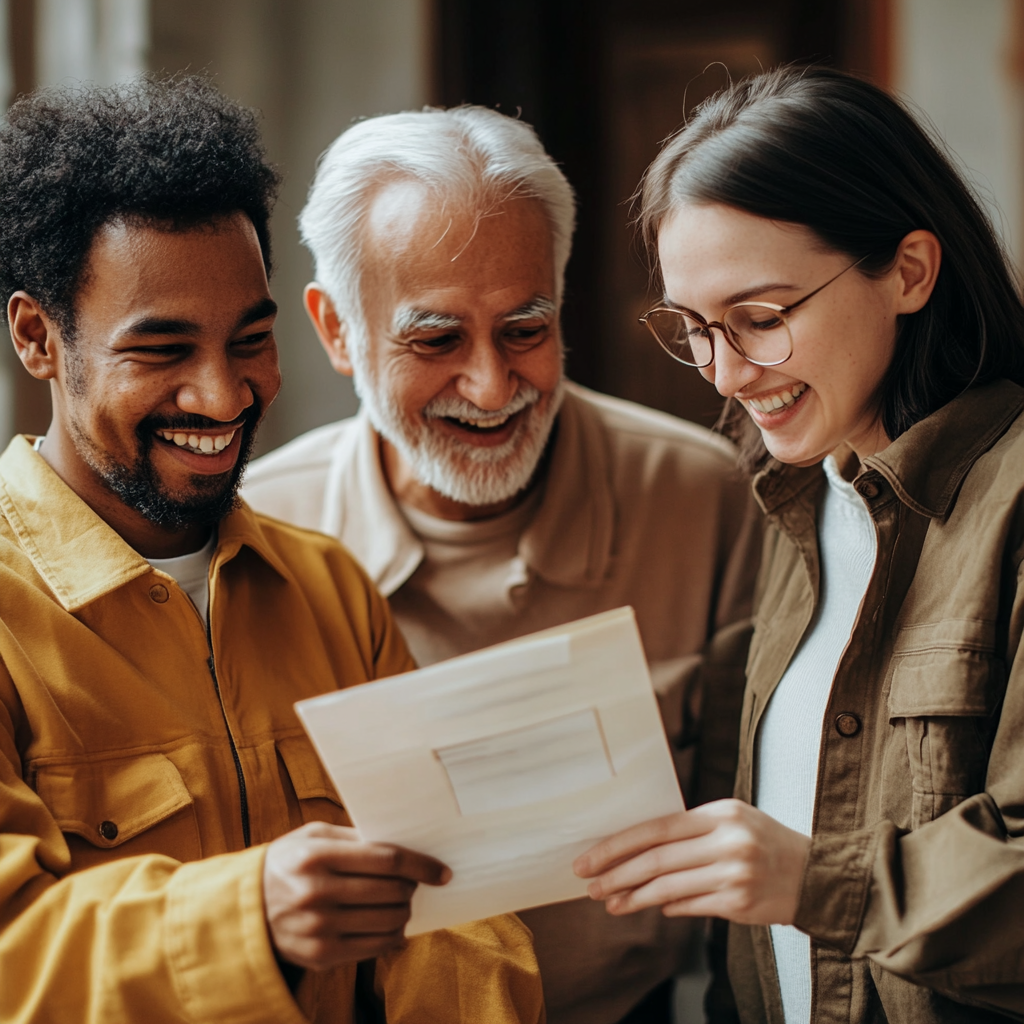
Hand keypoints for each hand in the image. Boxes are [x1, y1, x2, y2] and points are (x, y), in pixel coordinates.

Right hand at [263, 821, 450, 969]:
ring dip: (404, 911)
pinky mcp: (320, 957)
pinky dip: (392, 936)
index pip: (386, 859)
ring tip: (400, 901)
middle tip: (415, 883)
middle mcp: (315, 893)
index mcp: (315, 856)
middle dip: (412, 887)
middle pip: (391, 892)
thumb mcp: (312, 836)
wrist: (243, 909)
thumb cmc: (288, 862)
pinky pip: (374, 948)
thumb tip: (404, 841)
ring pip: (387, 921)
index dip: (421, 865)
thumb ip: (355, 836)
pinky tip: (390, 925)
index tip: (442, 871)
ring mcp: (317, 929)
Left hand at [573, 799, 809, 925]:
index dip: (619, 844)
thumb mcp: (731, 821)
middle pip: (657, 859)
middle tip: (591, 885)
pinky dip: (666, 907)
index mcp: (720, 814)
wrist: (817, 875)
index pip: (657, 828)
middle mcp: (727, 841)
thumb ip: (689, 834)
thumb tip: (637, 852)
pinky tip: (650, 906)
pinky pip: (691, 906)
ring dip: (634, 897)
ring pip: (669, 887)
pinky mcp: (740, 903)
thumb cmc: (763, 843)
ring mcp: (734, 873)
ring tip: (611, 902)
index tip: (591, 858)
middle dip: (617, 873)